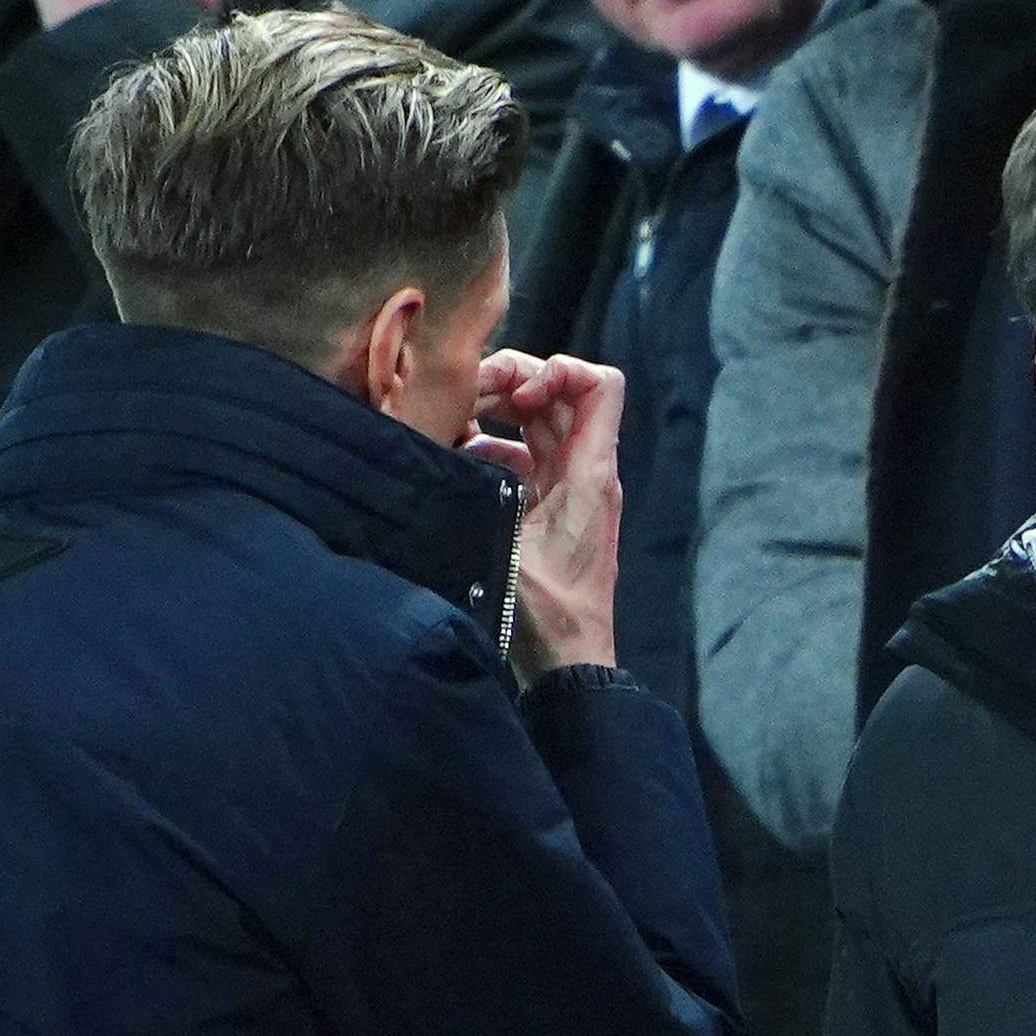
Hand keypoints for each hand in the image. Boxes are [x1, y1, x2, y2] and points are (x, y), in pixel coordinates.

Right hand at [469, 350, 626, 677]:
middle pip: (559, 394)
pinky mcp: (548, 508)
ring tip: (450, 424)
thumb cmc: (548, 615)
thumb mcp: (506, 546)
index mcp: (590, 473)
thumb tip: (435, 442)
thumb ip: (479, 489)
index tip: (514, 394)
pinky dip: (491, 446)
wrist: (568, 664)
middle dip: (511, 382)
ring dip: (495, 413)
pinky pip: (523, 456)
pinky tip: (455, 462)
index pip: (600, 385)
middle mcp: (586, 473)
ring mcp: (568, 489)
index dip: (557, 371)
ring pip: (538, 423)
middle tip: (464, 400)